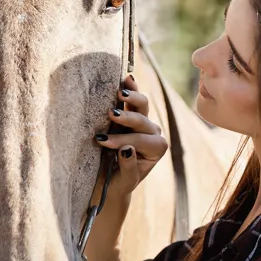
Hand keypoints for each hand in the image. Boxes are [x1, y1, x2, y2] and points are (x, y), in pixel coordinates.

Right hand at [95, 72, 168, 198]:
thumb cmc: (117, 183)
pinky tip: (126, 78)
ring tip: (119, 93)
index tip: (103, 142)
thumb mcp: (124, 181)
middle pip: (144, 121)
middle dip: (127, 119)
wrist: (110, 180)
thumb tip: (127, 149)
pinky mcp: (131, 112)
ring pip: (142, 106)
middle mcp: (153, 133)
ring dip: (131, 98)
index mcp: (156, 150)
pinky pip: (133, 99)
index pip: (143, 141)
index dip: (124, 140)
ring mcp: (143, 121)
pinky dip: (130, 88)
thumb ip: (129, 168)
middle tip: (111, 114)